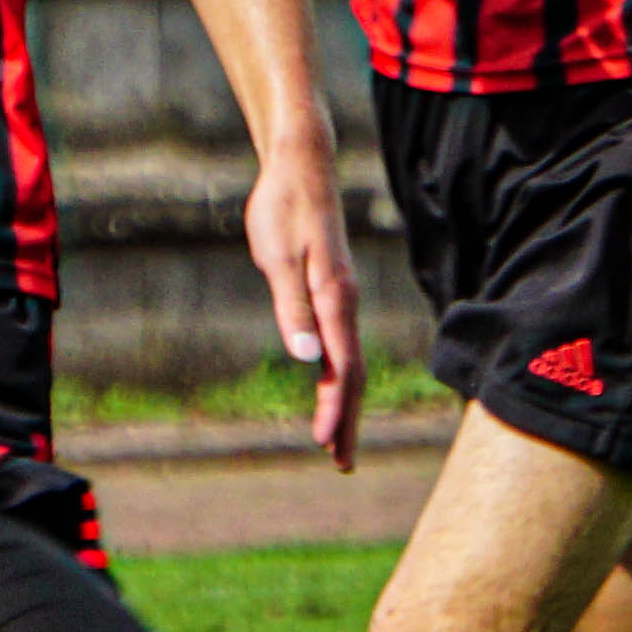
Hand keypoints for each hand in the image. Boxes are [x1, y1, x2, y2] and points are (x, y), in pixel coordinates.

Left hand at [241, 122, 363, 467]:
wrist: (301, 168)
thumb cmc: (283, 209)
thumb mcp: (278, 258)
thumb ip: (291, 309)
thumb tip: (308, 360)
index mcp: (334, 300)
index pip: (343, 368)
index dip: (337, 409)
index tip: (329, 445)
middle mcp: (345, 303)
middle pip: (353, 374)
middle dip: (348, 420)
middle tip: (342, 463)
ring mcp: (341, 299)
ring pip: (349, 361)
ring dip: (345, 403)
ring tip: (336, 441)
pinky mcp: (332, 292)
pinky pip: (341, 344)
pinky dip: (339, 376)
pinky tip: (330, 389)